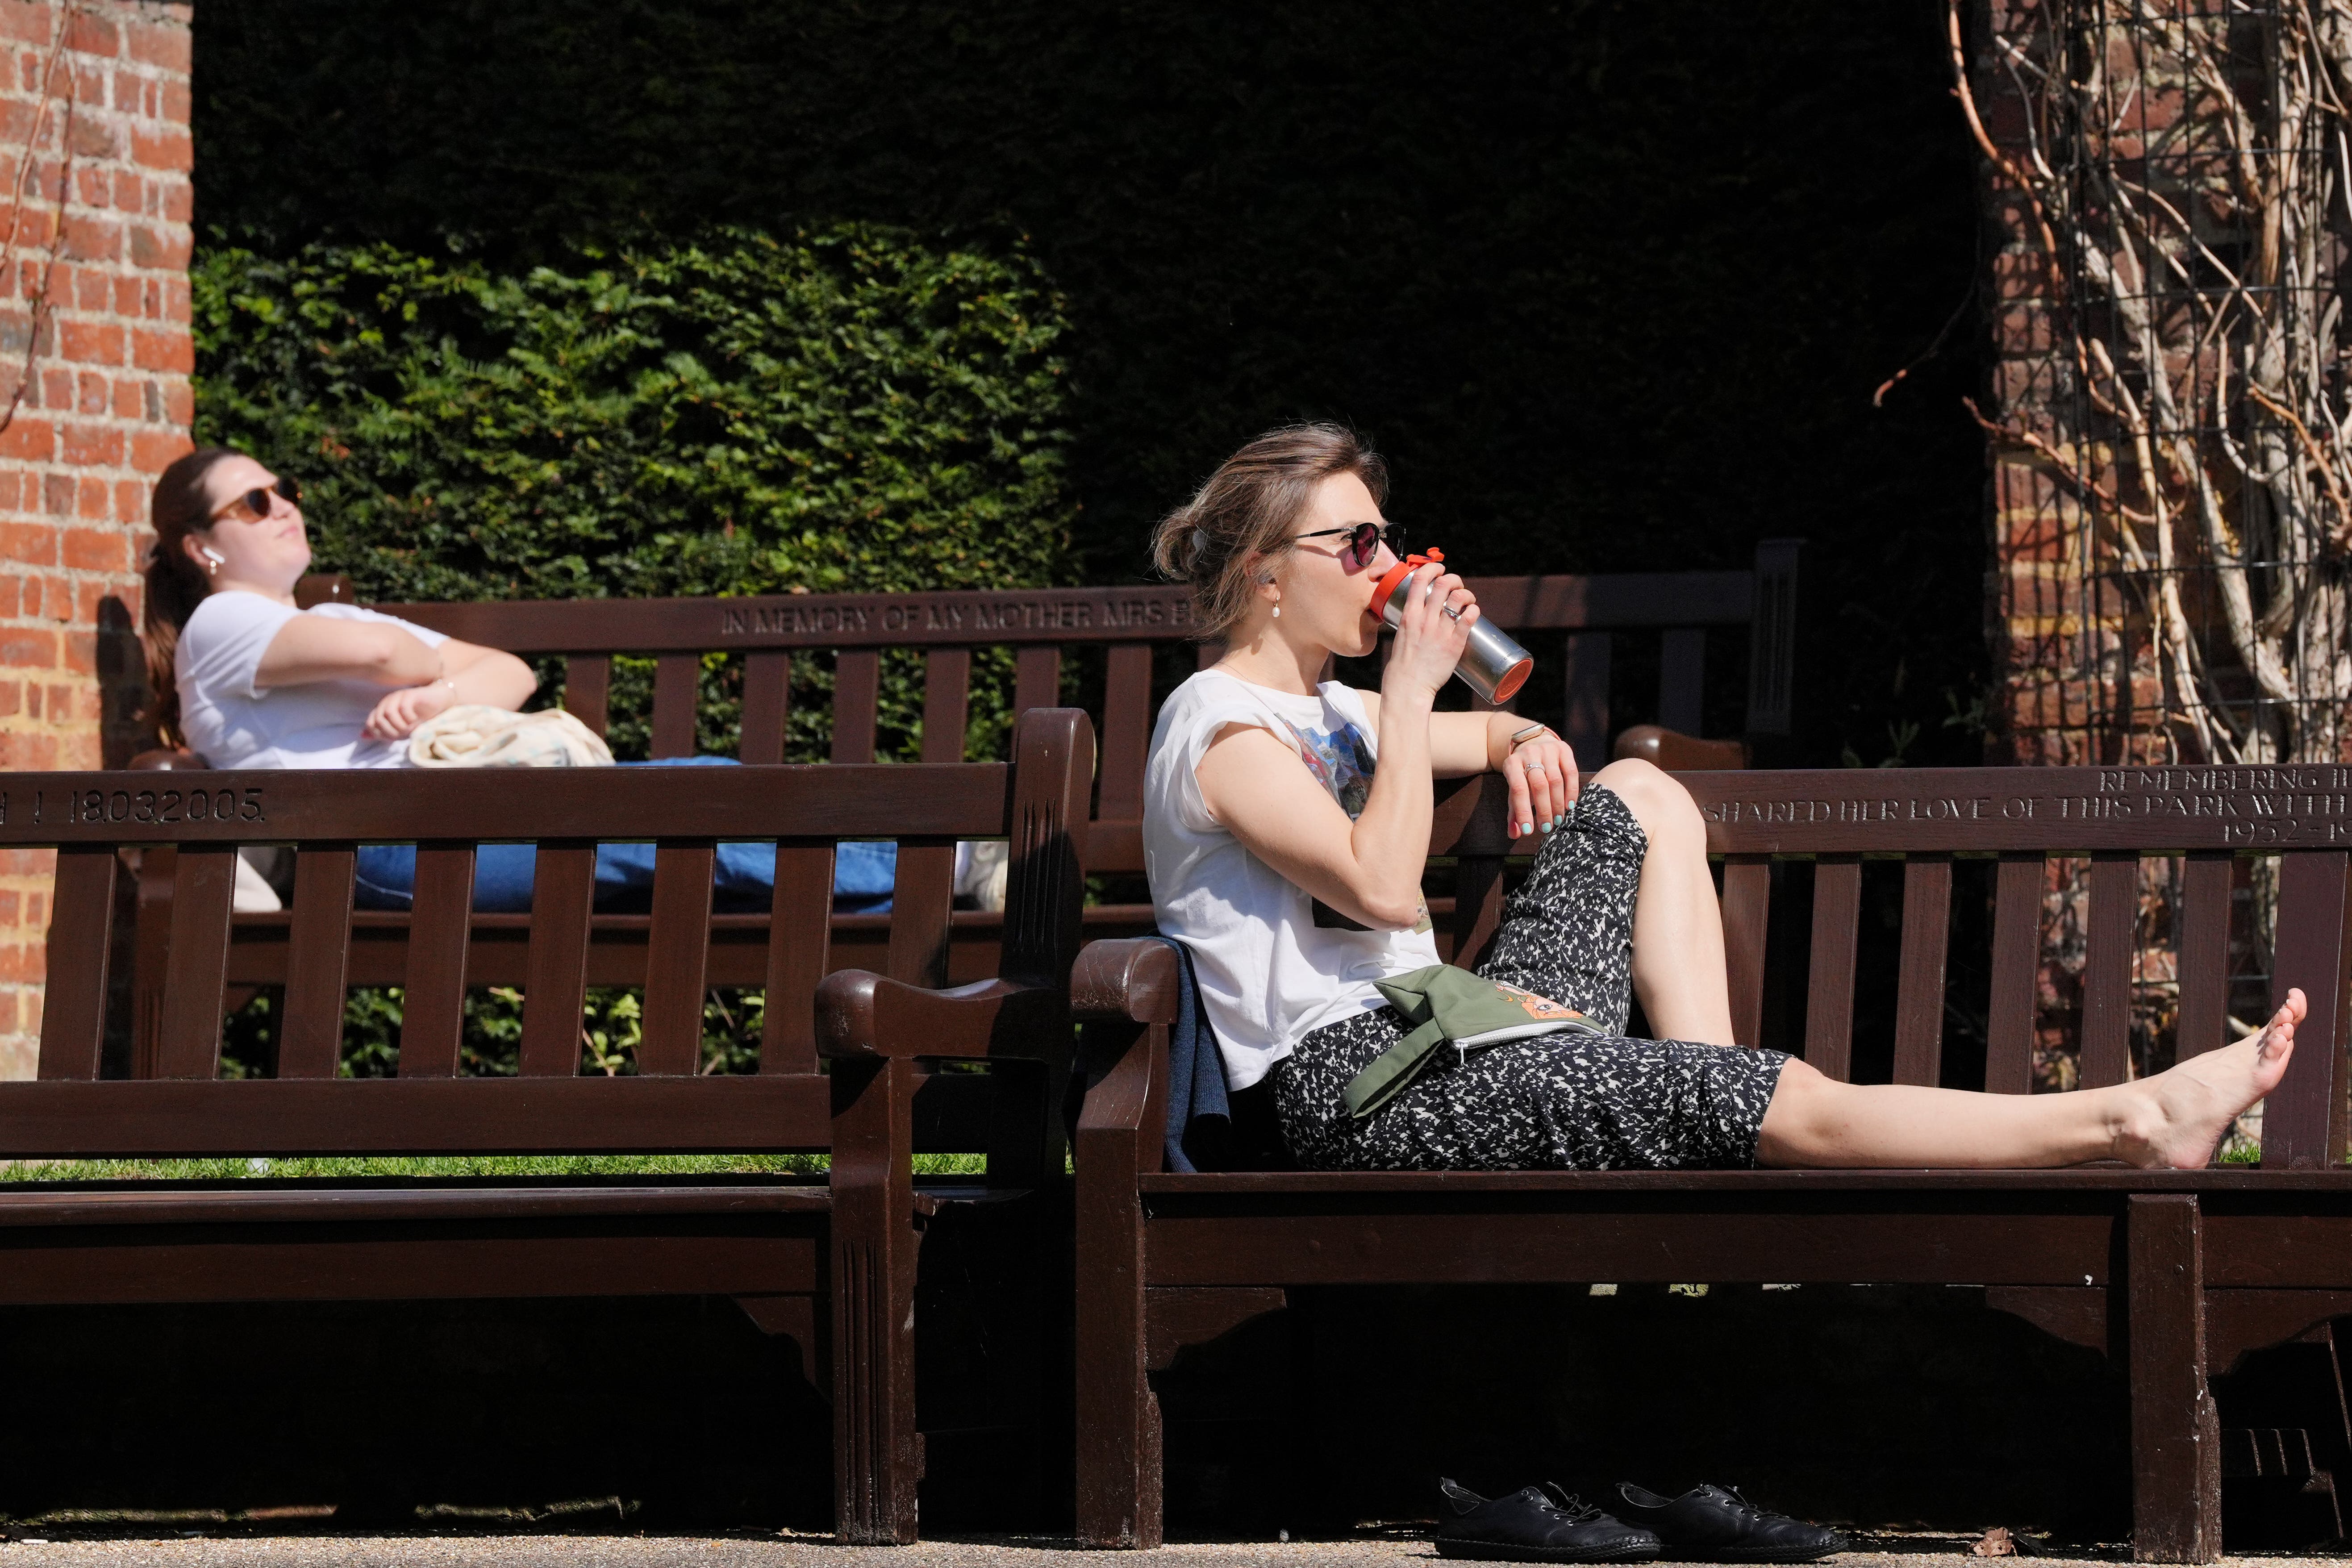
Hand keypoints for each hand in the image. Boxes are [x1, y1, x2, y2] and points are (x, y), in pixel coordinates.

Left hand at [363, 679, 455, 740]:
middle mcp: (387, 701)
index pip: (371, 724)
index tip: (395, 737)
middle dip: (390, 731)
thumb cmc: (420, 714)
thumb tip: (362, 736)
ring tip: (409, 728)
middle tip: (404, 733)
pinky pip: (403, 708)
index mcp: (382, 708)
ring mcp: (398, 696)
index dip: (381, 734)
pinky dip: (408, 718)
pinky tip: (415, 720)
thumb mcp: (400, 727)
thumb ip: (382, 731)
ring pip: (388, 713)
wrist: (438, 701)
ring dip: (399, 725)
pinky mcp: (410, 694)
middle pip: (378, 719)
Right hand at [1381, 565, 1476, 705]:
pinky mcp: (1455, 644)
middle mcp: (1425, 620)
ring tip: (1467, 600)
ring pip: (1459, 598)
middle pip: (1444, 584)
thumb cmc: (1404, 663)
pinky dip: (1474, 611)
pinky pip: (1469, 619)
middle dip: (1454, 579)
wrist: (1408, 686)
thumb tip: (1421, 610)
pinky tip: (1473, 612)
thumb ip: (1412, 620)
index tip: (1439, 569)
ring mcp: (1440, 631)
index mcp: (1410, 615)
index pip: (1421, 580)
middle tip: (1457, 587)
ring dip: (1467, 594)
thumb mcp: (1402, 634)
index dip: (1433, 568)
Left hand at [1504, 733, 1578, 839]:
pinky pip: (1571, 772)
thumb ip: (1514, 811)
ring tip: (1558, 820)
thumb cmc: (1523, 774)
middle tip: (1547, 828)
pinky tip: (1569, 806)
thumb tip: (1514, 834)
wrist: (1532, 743)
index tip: (1528, 830)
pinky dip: (1571, 791)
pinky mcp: (1563, 749)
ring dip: (1558, 803)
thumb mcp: (1515, 789)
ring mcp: (1547, 750)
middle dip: (1544, 809)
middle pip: (1539, 785)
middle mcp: (1529, 754)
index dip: (1523, 811)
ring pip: (1556, 780)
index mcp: (1512, 764)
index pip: (1518, 789)